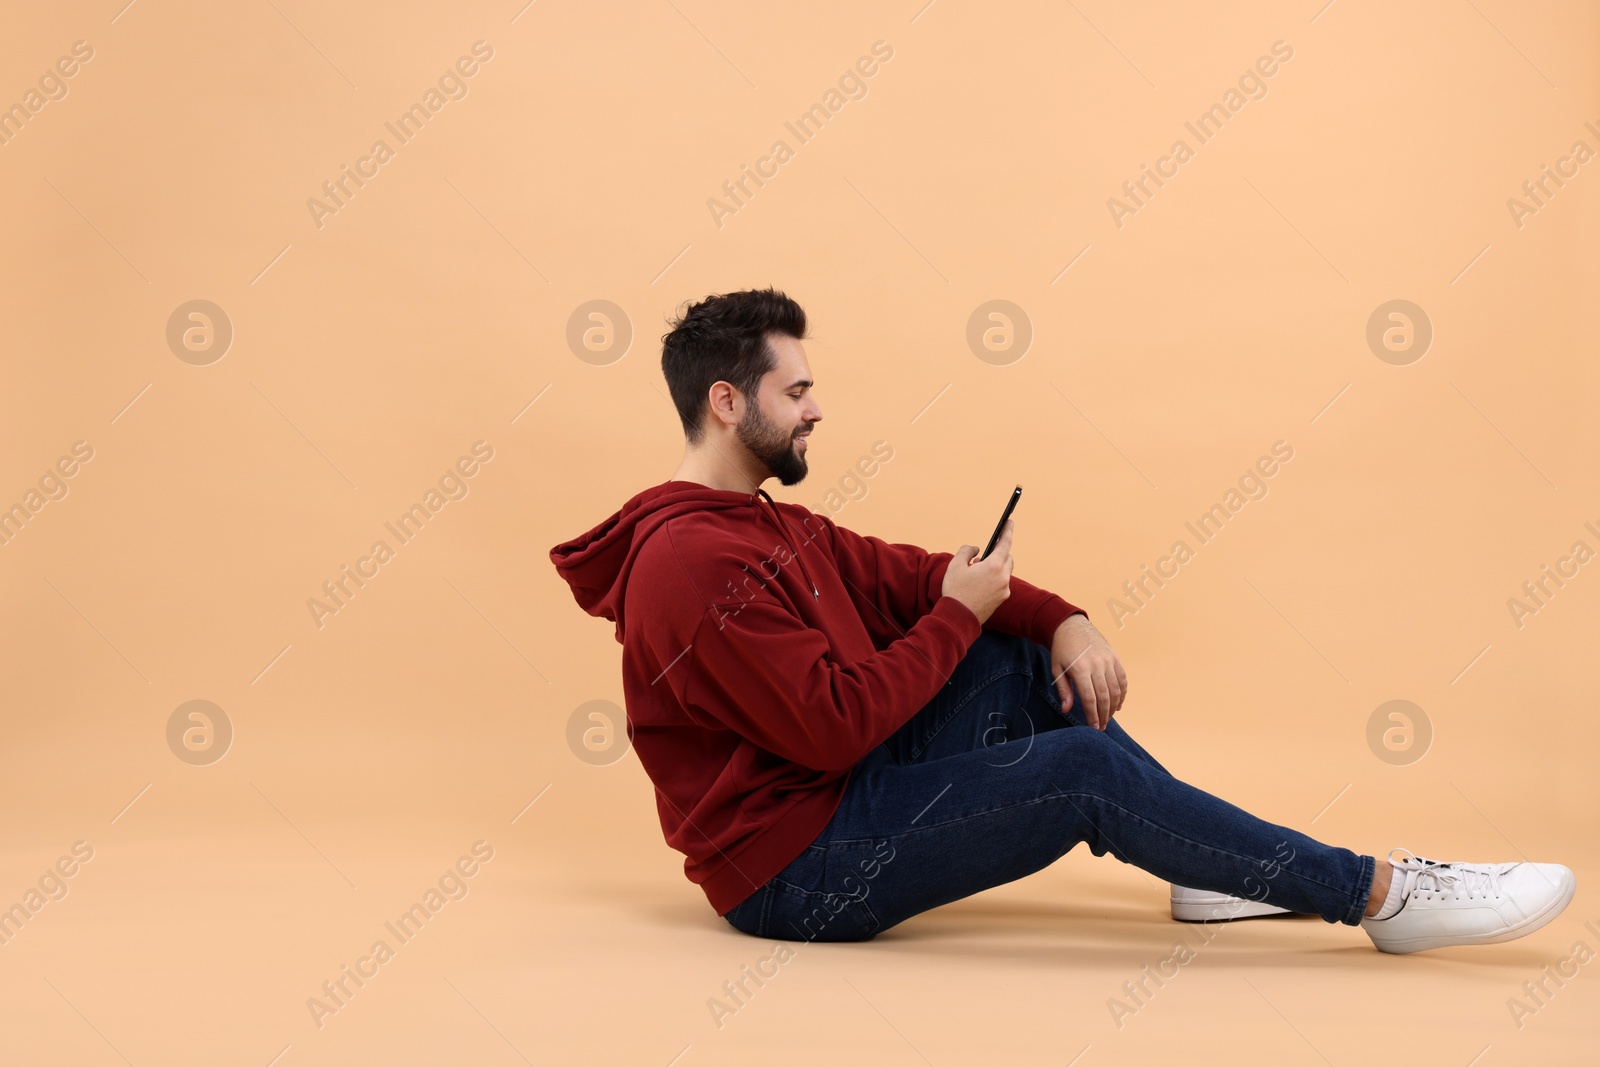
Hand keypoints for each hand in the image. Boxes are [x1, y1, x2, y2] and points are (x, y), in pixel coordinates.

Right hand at [940, 519, 1013, 624]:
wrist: (959, 617)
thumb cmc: (956, 590)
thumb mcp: (955, 565)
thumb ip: (967, 551)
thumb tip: (976, 550)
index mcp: (994, 566)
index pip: (1005, 543)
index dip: (1008, 531)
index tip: (1010, 522)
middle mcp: (1003, 577)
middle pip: (1007, 558)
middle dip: (998, 553)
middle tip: (982, 555)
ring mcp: (1004, 590)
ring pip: (1004, 571)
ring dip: (996, 566)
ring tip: (978, 570)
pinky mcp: (1001, 599)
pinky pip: (1001, 583)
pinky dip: (994, 578)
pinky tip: (980, 583)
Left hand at [1050, 614, 1126, 729]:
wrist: (1072, 626)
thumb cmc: (1062, 650)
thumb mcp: (1057, 669)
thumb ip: (1063, 690)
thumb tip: (1067, 709)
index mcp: (1080, 669)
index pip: (1090, 698)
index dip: (1092, 714)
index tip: (1094, 727)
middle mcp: (1097, 665)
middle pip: (1104, 696)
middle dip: (1104, 715)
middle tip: (1101, 727)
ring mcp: (1108, 660)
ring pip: (1116, 689)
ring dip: (1114, 707)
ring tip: (1108, 718)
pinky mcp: (1115, 657)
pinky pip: (1122, 679)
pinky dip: (1122, 693)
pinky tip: (1118, 704)